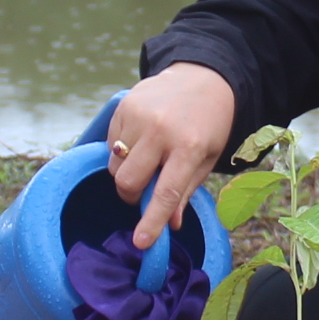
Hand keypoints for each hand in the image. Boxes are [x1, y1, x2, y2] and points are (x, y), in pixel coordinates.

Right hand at [105, 64, 234, 252]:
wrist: (202, 77)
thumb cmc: (209, 124)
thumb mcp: (207, 158)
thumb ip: (186, 190)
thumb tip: (170, 224)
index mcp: (189, 146)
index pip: (166, 192)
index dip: (152, 221)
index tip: (141, 242)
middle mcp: (161, 130)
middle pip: (128, 182)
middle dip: (132, 196)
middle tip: (144, 192)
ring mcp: (139, 116)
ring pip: (114, 166)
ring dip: (125, 173)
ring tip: (145, 160)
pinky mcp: (123, 107)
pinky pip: (110, 144)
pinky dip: (121, 152)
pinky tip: (140, 140)